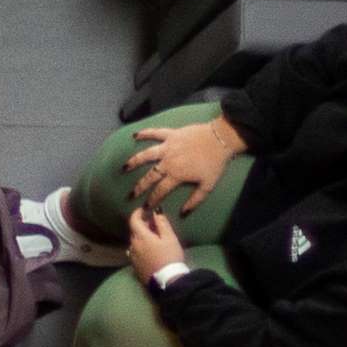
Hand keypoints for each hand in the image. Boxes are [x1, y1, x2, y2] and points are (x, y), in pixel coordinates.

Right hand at [122, 114, 245, 211]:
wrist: (221, 139)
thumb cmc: (216, 162)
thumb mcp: (208, 185)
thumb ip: (195, 200)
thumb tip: (184, 213)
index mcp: (176, 175)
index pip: (160, 191)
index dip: (152, 201)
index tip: (145, 208)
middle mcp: (167, 162)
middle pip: (149, 176)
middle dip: (139, 187)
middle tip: (131, 194)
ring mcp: (168, 147)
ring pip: (146, 155)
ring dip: (134, 162)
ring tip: (124, 168)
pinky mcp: (171, 135)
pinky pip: (155, 133)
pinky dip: (144, 133)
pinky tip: (135, 136)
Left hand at [123, 202, 184, 277]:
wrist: (167, 280)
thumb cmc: (170, 256)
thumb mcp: (170, 238)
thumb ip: (162, 223)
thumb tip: (155, 212)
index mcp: (140, 237)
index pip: (133, 220)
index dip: (138, 212)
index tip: (144, 209)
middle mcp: (132, 245)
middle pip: (135, 231)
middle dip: (143, 225)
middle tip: (155, 223)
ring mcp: (132, 256)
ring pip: (135, 241)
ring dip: (142, 236)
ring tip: (155, 237)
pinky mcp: (135, 265)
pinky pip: (136, 251)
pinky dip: (141, 246)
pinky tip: (151, 249)